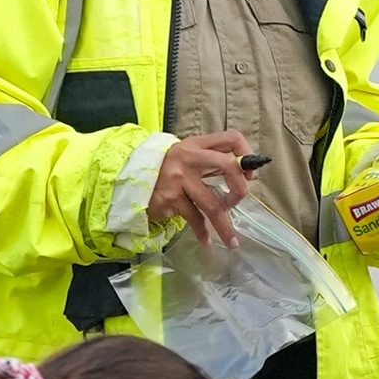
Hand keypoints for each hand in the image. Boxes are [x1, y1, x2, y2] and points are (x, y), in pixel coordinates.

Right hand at [150, 132, 250, 249]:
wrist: (129, 179)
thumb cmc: (165, 171)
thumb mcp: (187, 158)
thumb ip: (210, 162)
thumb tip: (243, 175)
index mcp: (197, 144)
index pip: (231, 138)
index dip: (246, 155)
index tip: (249, 174)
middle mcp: (189, 157)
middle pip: (228, 166)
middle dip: (240, 188)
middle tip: (239, 202)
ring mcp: (179, 178)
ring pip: (213, 203)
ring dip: (224, 225)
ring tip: (231, 241)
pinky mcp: (171, 197)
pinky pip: (194, 218)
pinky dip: (202, 232)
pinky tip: (206, 239)